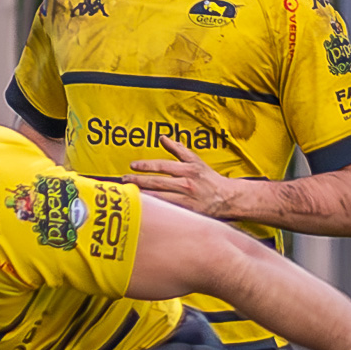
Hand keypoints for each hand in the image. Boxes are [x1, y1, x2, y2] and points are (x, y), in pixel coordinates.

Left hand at [125, 135, 242, 218]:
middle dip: (138, 180)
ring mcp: (186, 199)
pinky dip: (154, 206)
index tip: (133, 166)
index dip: (146, 165)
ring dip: (142, 194)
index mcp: (188, 169)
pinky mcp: (186, 212)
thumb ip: (178, 149)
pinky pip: (166, 208)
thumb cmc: (208, 179)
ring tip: (129, 192)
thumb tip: (163, 138)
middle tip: (124, 179)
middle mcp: (186, 184)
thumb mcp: (195, 161)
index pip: (163, 166)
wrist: (226, 198)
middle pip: (157, 182)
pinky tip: (143, 205)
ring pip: (159, 197)